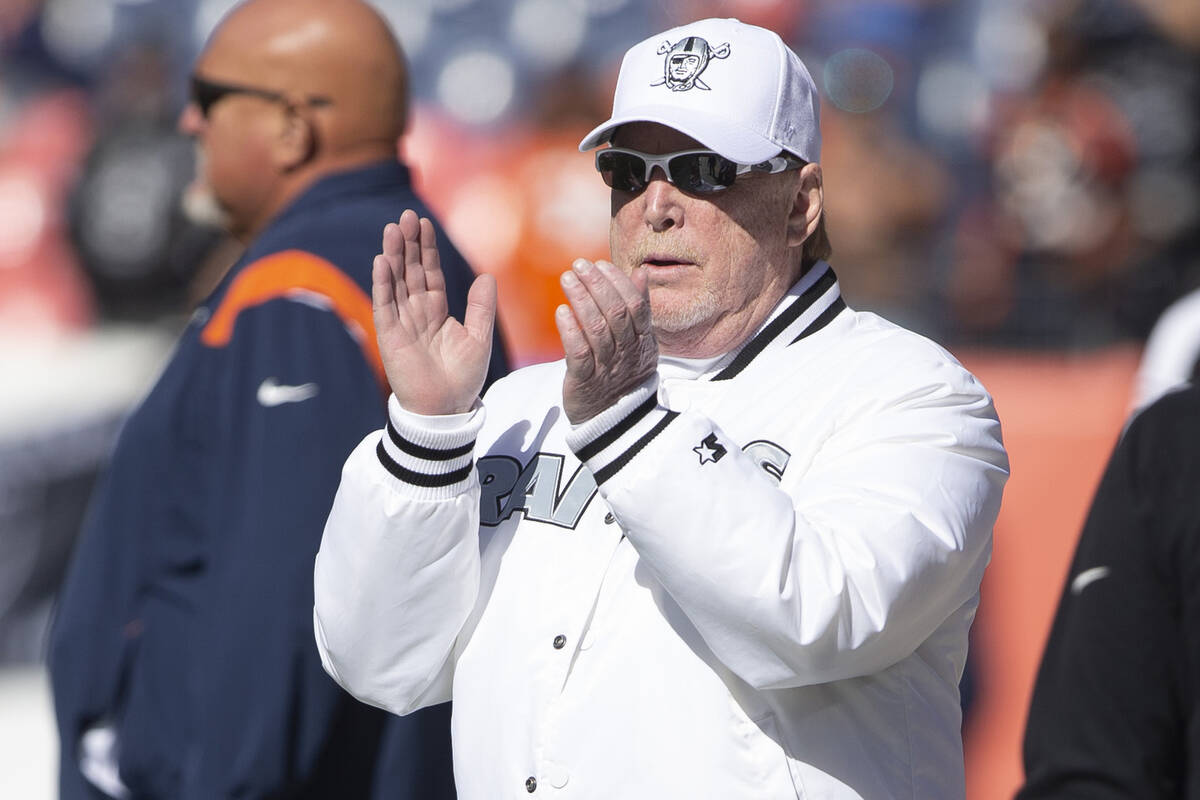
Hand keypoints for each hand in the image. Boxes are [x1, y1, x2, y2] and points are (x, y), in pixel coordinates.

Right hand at [373, 209, 495, 414]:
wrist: (446, 408)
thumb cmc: (463, 378)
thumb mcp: (478, 338)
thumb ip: (480, 307)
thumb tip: (487, 276)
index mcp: (437, 312)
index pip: (429, 273)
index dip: (426, 249)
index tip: (425, 223)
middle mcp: (417, 313)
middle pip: (409, 272)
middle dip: (408, 244)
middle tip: (406, 216)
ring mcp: (401, 323)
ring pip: (395, 283)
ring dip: (393, 256)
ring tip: (392, 229)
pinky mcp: (389, 336)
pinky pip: (384, 305)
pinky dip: (382, 284)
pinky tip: (381, 262)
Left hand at [556, 259, 657, 423]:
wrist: (612, 418)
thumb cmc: (623, 371)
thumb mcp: (639, 341)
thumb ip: (639, 308)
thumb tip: (640, 273)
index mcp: (642, 341)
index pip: (635, 306)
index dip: (618, 282)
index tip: (601, 264)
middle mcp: (627, 353)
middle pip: (615, 314)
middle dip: (597, 285)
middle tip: (579, 265)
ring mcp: (606, 367)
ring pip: (596, 330)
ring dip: (581, 300)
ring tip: (567, 279)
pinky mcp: (584, 381)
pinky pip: (578, 353)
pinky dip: (569, 330)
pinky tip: (561, 311)